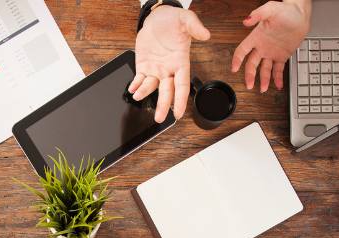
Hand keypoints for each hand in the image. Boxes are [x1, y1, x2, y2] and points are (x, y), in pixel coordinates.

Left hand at [129, 6, 210, 122]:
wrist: (157, 18)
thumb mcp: (185, 20)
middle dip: (163, 106)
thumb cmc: (173, 20)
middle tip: (160, 118)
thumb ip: (195, 26)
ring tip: (138, 96)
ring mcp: (156, 69)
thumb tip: (206, 34)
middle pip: (166, 92)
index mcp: (180, 62)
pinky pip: (139, 79)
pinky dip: (135, 85)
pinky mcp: (144, 66)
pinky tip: (132, 89)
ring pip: (151, 87)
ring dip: (145, 94)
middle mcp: (168, 70)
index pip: (182, 86)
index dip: (181, 100)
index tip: (179, 113)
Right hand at [231, 0, 310, 91]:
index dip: (237, 60)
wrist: (301, 13)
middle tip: (249, 85)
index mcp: (256, 37)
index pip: (242, 51)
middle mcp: (262, 47)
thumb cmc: (285, 10)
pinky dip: (278, 78)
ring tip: (263, 89)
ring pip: (265, 70)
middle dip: (250, 76)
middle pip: (252, 65)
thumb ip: (258, 14)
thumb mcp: (271, 9)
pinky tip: (278, 85)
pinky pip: (278, 70)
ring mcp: (272, 52)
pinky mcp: (282, 56)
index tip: (234, 69)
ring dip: (263, 80)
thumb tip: (246, 21)